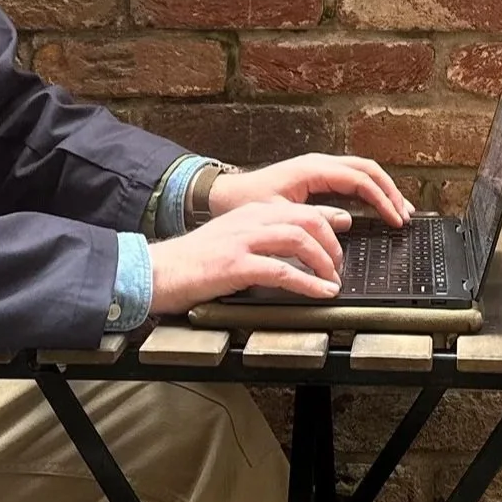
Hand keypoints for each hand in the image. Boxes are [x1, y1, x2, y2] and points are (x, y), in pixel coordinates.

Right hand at [146, 201, 351, 313]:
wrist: (158, 270)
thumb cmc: (192, 261)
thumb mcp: (230, 239)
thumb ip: (260, 238)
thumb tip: (292, 249)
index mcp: (250, 212)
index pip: (300, 208)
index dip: (328, 220)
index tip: (343, 231)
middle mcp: (250, 220)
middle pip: (307, 219)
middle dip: (332, 242)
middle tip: (339, 265)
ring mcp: (243, 241)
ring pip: (299, 239)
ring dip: (324, 262)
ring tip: (333, 280)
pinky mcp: (236, 265)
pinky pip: (283, 271)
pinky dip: (308, 284)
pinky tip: (320, 293)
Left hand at [209, 154, 413, 227]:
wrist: (225, 194)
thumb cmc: (247, 202)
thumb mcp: (279, 215)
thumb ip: (313, 217)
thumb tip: (347, 220)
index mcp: (312, 169)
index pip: (359, 178)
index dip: (382, 198)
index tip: (395, 219)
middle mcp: (317, 163)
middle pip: (366, 169)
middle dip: (390, 191)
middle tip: (406, 215)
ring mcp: (317, 167)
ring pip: (361, 171)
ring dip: (382, 189)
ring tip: (399, 211)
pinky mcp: (315, 176)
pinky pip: (350, 178)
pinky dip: (368, 190)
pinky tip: (377, 206)